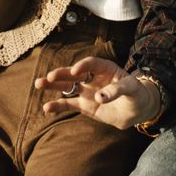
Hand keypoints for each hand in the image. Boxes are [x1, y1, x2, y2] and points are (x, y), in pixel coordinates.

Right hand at [34, 57, 160, 128]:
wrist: (137, 111)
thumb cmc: (137, 94)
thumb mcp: (132, 89)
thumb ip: (117, 91)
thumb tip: (99, 97)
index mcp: (105, 68)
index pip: (91, 64)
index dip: (83, 66)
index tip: (75, 71)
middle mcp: (92, 78)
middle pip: (74, 73)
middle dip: (61, 74)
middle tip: (49, 76)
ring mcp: (87, 91)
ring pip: (67, 86)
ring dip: (53, 86)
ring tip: (38, 84)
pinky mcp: (84, 105)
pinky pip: (69, 104)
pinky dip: (58, 106)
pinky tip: (46, 108)